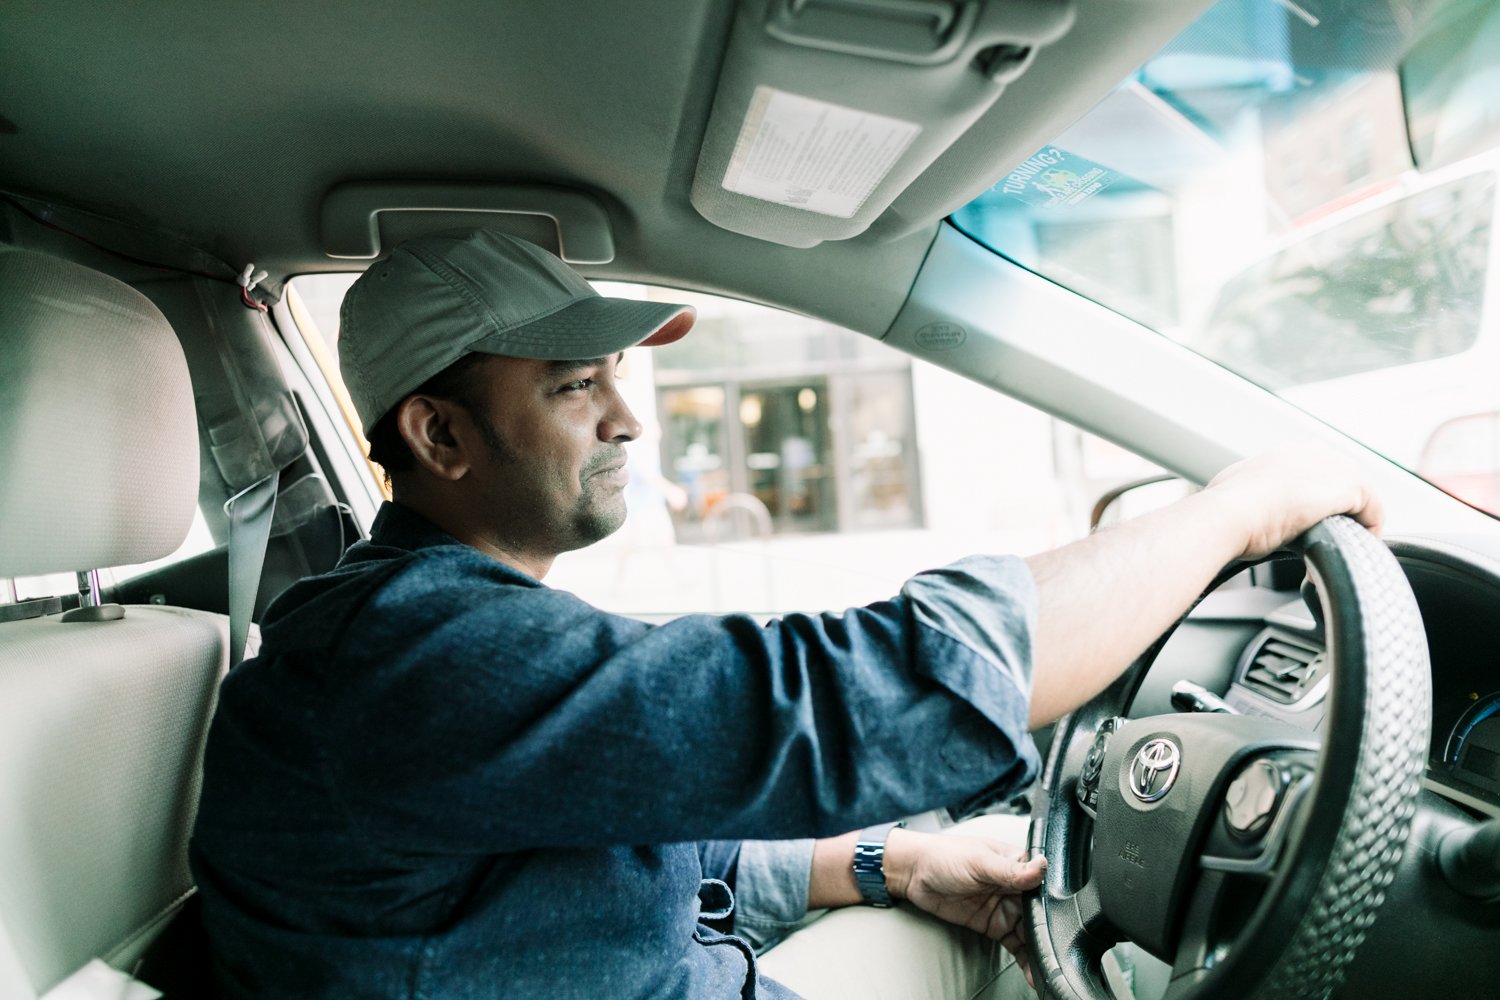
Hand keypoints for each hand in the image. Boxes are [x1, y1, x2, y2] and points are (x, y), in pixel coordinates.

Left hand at [885, 830, 1044, 988]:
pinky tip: (1033, 972)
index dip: (1052, 905)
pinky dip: (1024, 959)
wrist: (914, 873)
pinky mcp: (993, 925)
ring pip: (1030, 932)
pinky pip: (1014, 944)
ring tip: (1047, 969)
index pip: (1043, 886)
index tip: (1058, 923)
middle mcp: (1015, 886)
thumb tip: (1041, 867)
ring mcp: (1005, 907)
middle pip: (1040, 913)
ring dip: (1038, 949)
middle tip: (1053, 952)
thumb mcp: (979, 861)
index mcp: (1017, 864)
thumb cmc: (945, 856)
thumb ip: (1010, 871)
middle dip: (1047, 933)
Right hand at [1203, 444, 1383, 559]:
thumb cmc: (1222, 509)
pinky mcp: (1348, 487)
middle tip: (1334, 536)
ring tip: (1348, 544)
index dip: (1320, 500)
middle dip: (1342, 509)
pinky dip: (1369, 530)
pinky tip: (1356, 547)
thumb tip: (1239, 507)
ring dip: (1358, 520)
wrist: (1229, 514)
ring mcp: (1332, 468)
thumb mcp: (1231, 492)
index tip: (1315, 523)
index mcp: (1285, 454)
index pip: (1318, 473)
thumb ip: (1247, 493)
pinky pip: (1373, 510)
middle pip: (1344, 481)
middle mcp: (1311, 453)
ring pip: (1361, 495)